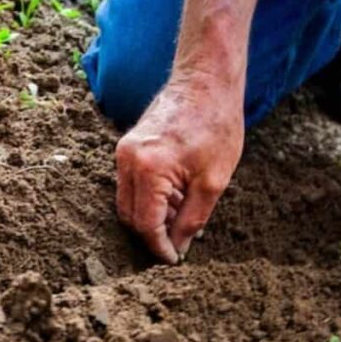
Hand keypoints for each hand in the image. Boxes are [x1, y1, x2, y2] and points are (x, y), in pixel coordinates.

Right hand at [115, 74, 243, 262]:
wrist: (206, 82)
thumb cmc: (216, 125)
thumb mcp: (213, 181)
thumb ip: (192, 219)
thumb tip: (178, 247)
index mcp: (148, 169)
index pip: (145, 224)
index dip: (159, 247)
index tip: (174, 260)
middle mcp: (127, 160)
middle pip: (130, 216)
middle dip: (152, 234)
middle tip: (180, 243)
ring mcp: (124, 151)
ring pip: (128, 201)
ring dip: (152, 216)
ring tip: (184, 215)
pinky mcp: (128, 145)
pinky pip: (131, 183)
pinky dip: (149, 198)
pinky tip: (177, 196)